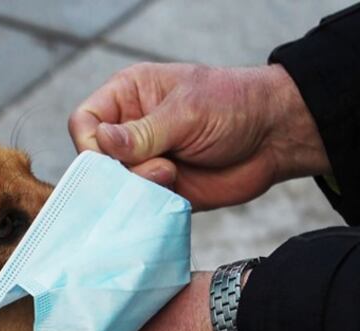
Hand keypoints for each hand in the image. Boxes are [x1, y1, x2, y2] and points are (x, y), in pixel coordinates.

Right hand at [68, 63, 329, 209]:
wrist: (275, 138)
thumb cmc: (233, 107)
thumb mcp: (186, 112)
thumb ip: (142, 132)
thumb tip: (101, 142)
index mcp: (128, 96)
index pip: (84, 121)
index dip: (91, 143)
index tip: (113, 156)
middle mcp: (129, 129)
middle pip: (94, 160)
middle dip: (119, 170)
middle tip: (158, 167)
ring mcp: (143, 161)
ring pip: (114, 187)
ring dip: (138, 187)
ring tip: (173, 174)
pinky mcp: (158, 189)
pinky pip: (137, 205)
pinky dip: (149, 204)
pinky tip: (174, 192)